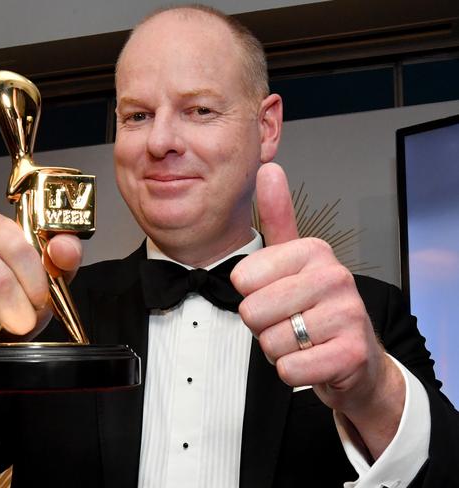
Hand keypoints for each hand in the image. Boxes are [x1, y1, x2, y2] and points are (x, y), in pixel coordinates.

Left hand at [231, 163, 403, 457]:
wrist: (356, 358)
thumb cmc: (316, 306)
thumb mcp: (295, 259)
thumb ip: (278, 216)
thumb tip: (268, 167)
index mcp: (313, 250)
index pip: (241, 278)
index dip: (250, 295)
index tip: (277, 295)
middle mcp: (334, 276)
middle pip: (252, 312)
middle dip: (263, 326)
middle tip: (290, 321)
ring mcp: (347, 314)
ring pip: (269, 342)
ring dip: (278, 349)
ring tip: (303, 339)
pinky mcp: (350, 353)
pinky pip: (288, 368)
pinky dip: (292, 371)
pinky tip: (313, 359)